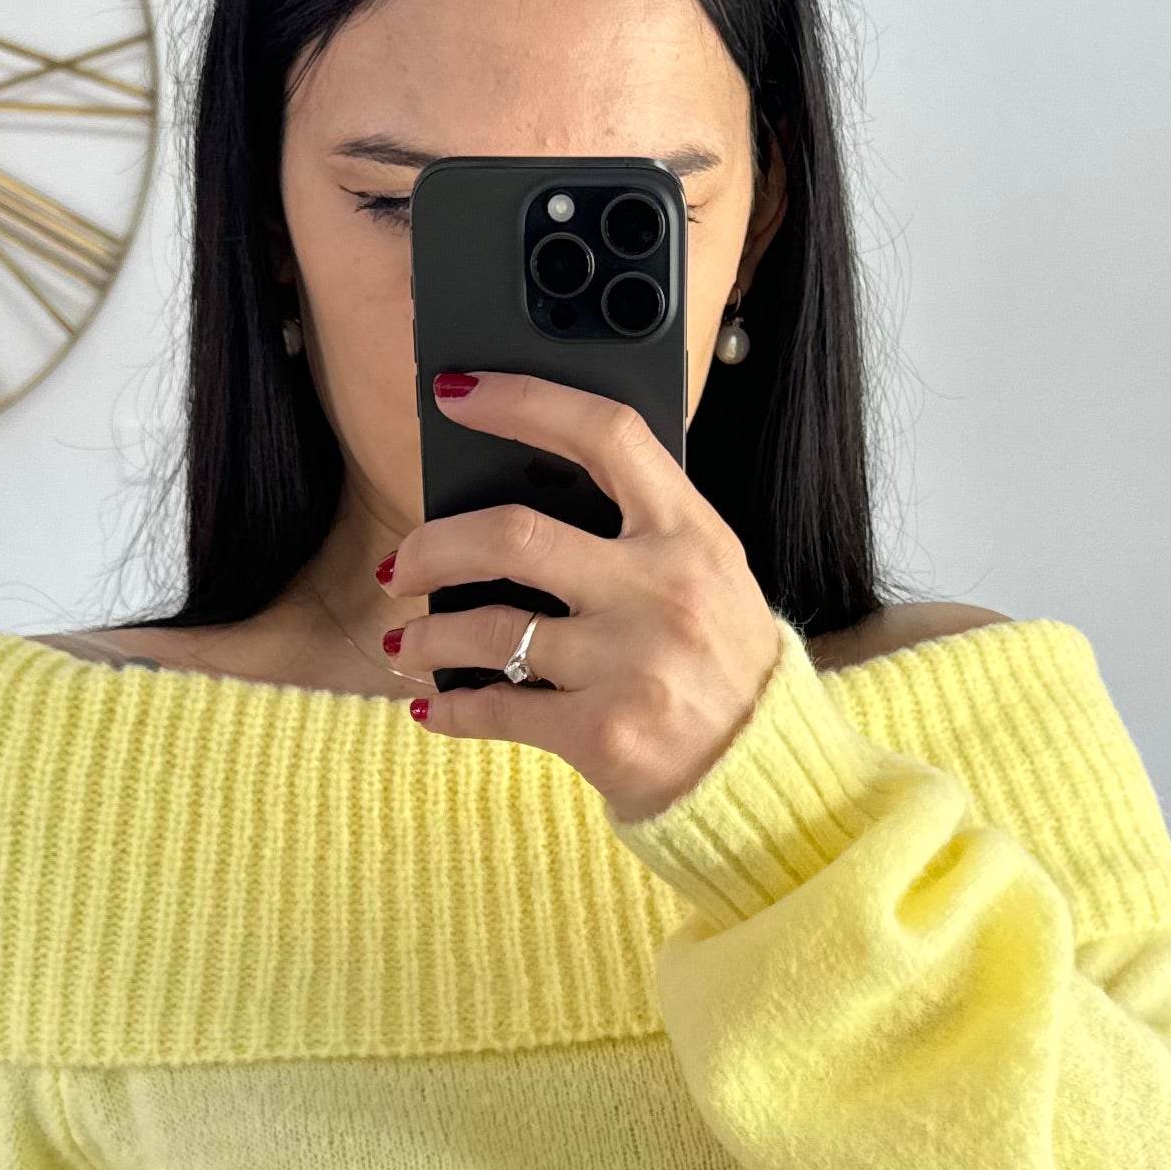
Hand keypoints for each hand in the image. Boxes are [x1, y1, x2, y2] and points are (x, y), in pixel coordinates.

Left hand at [381, 369, 784, 825]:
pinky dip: (450, 706)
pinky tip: (432, 705)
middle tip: (404, 562)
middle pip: (514, 534)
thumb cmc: (724, 665)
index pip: (605, 436)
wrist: (766, 774)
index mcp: (691, 534)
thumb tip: (520, 493)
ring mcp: (630, 665)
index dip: (523, 401)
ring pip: (490, 629)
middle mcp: (661, 591)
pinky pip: (496, 708)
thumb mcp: (710, 576)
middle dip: (435, 545)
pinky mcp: (602, 733)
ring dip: (428, 635)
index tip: (458, 395)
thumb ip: (641, 531)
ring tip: (407, 641)